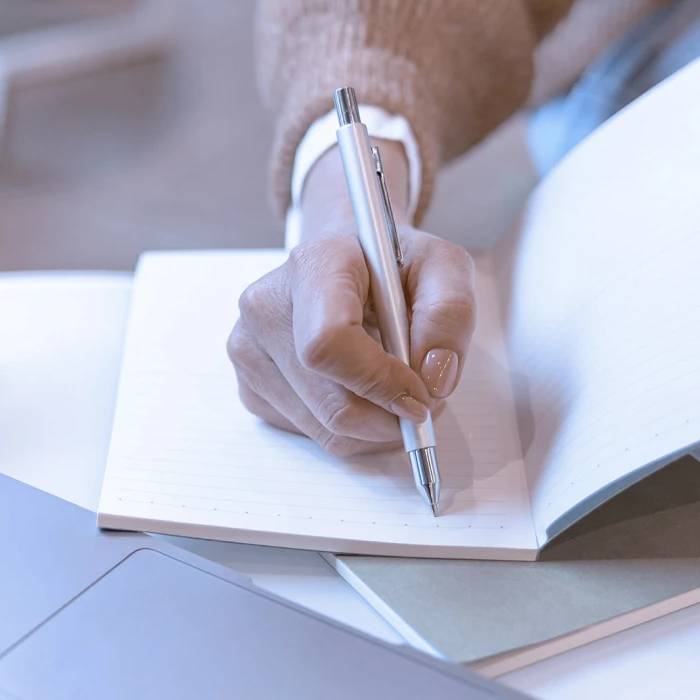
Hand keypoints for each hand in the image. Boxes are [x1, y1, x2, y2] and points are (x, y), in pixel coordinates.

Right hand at [228, 143, 476, 453]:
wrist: (346, 264)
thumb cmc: (391, 265)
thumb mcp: (443, 268)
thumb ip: (449, 314)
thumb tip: (433, 378)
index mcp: (312, 267)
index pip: (330, 345)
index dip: (380, 383)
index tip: (419, 394)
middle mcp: (266, 308)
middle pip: (333, 403)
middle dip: (390, 417)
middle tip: (423, 402)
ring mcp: (250, 351)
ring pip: (326, 430)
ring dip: (376, 427)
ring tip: (394, 389)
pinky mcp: (251, 386)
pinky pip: (311, 435)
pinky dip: (351, 430)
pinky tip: (359, 390)